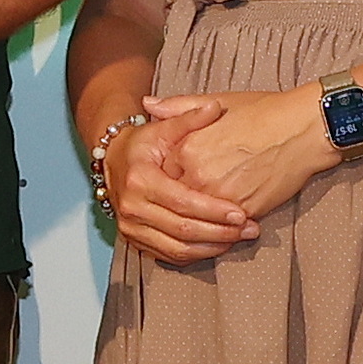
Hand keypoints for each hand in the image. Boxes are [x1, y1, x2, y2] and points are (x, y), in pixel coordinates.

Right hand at [108, 99, 259, 266]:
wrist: (113, 161)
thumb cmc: (143, 144)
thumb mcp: (164, 128)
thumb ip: (190, 118)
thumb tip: (214, 108)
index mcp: (140, 180)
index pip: (182, 202)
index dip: (213, 210)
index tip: (240, 213)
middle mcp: (132, 208)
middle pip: (182, 230)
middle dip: (219, 232)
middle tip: (249, 229)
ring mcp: (131, 227)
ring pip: (177, 249)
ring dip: (212, 248)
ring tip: (239, 238)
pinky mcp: (135, 240)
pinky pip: (169, 256)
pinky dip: (197, 254)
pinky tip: (218, 246)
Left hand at [152, 85, 341, 229]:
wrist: (303, 129)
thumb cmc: (264, 112)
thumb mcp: (217, 103)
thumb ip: (178, 108)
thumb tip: (148, 105)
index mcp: (186, 149)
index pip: (161, 176)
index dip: (167, 180)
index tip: (174, 180)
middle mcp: (198, 176)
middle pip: (176, 202)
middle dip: (179, 205)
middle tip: (190, 203)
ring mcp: (220, 197)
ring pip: (198, 221)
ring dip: (200, 223)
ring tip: (207, 220)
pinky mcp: (243, 212)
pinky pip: (223, 229)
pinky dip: (222, 230)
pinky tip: (226, 226)